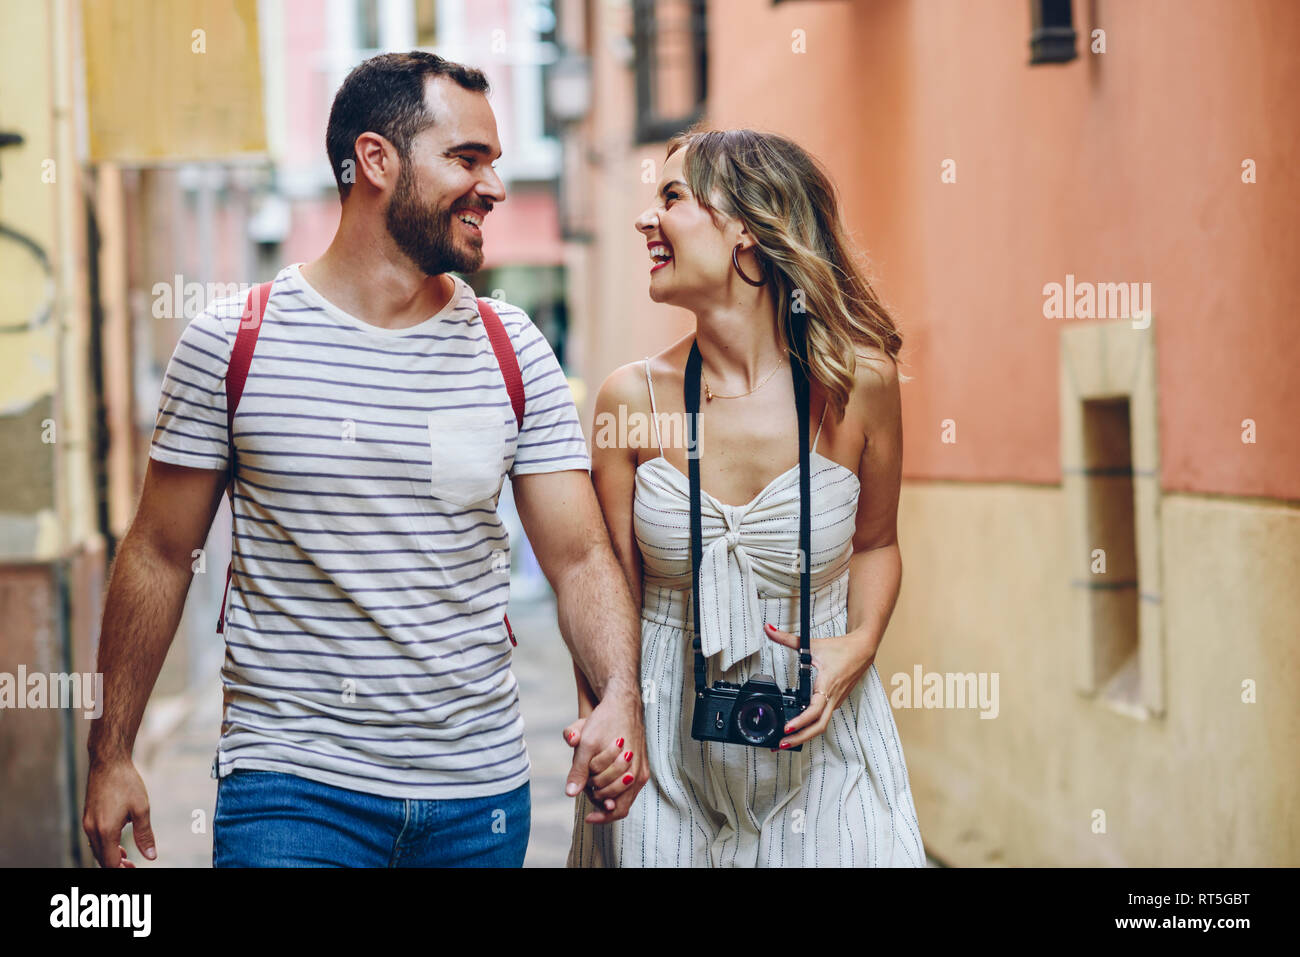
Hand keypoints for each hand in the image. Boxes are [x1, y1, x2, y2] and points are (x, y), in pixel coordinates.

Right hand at [83, 757, 156, 867]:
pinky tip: (117, 841)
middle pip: (101, 858)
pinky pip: (94, 838)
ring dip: (110, 855)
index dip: (122, 869)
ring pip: (97, 849)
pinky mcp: (88, 816)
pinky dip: (105, 844)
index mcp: (105, 831)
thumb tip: (151, 856)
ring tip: (127, 857)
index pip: (110, 862)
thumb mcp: (142, 809)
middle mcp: (92, 829)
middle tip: (132, 865)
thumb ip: (145, 835)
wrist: (108, 762)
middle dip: (116, 865)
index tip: (134, 868)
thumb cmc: (126, 783)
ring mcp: (87, 823)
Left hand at [563, 684, 647, 824]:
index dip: (602, 816)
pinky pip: (626, 782)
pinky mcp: (639, 761)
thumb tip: (571, 793)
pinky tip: (599, 774)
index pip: (617, 809)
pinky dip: (612, 782)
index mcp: (632, 772)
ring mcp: (641, 767)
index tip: (588, 816)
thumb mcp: (586, 744)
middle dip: (599, 797)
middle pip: (617, 802)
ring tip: (591, 777)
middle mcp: (639, 773)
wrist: (622, 700)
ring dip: (604, 789)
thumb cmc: (606, 720)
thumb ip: (579, 770)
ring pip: (622, 793)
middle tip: (585, 785)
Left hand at [764, 621, 877, 749]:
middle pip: (818, 727)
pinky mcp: (836, 702)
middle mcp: (832, 698)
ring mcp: (836, 702)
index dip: (800, 722)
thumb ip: (788, 638)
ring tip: (786, 741)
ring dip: (804, 735)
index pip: (813, 711)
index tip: (786, 728)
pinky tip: (799, 728)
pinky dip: (811, 726)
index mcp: (827, 685)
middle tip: (781, 744)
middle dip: (799, 739)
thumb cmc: (841, 648)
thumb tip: (769, 630)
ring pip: (821, 725)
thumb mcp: (813, 643)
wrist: (864, 649)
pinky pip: (823, 718)